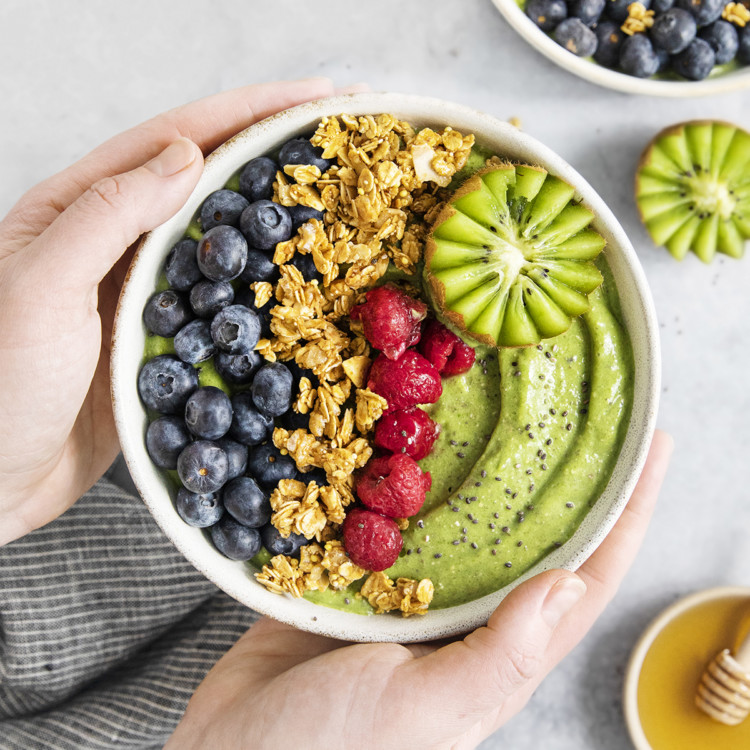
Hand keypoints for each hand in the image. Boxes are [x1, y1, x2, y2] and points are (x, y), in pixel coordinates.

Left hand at [0, 78, 345, 545]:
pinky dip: (261, 289)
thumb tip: (188, 158)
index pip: (175, 141)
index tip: (315, 97)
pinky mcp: (161, 341)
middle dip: (274, 154)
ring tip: (334, 202)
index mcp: (78, 208)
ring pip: (221, 242)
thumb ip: (109, 215)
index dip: (248, 113)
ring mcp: (141, 293)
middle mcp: (115, 242)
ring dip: (275, 220)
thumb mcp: (41, 285)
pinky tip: (297, 287)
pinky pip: (221, 303)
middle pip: (208, 182)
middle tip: (339, 140)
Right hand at [166, 430, 672, 749]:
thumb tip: (567, 585)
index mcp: (494, 651)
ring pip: (460, 513)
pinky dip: (403, 473)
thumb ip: (496, 656)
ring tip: (500, 400)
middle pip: (527, 531)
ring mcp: (406, 590)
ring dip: (482, 461)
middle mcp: (461, 614)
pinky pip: (389, 512)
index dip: (626, 513)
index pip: (582, 575)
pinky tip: (405, 431)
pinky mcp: (354, 572)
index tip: (650, 446)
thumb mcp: (421, 710)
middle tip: (579, 407)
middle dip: (560, 472)